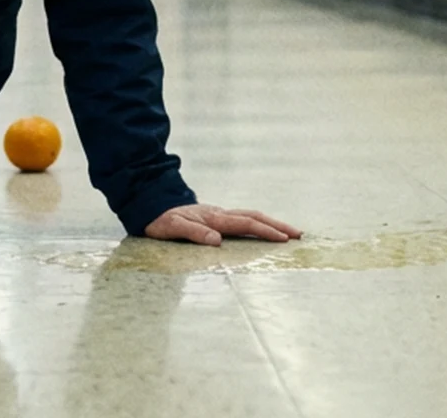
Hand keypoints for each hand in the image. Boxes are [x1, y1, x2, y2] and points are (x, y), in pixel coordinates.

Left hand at [145, 203, 302, 245]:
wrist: (148, 204)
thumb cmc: (159, 219)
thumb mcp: (171, 228)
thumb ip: (193, 233)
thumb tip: (217, 241)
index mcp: (213, 217)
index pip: (245, 224)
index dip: (265, 231)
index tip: (284, 239)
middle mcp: (219, 214)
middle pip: (254, 217)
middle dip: (277, 225)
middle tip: (298, 235)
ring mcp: (218, 214)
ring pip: (250, 216)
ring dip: (270, 223)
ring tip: (288, 233)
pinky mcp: (214, 218)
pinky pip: (241, 220)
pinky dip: (257, 224)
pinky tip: (262, 230)